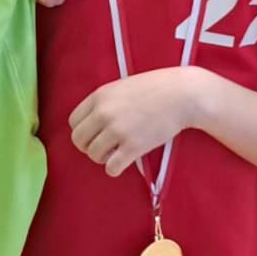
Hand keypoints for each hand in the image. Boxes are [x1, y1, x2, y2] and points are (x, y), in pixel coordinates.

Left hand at [69, 68, 200, 176]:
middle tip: (103, 147)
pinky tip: (123, 162)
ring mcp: (118, 130)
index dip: (83, 130)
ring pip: (93, 155)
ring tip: (115, 153)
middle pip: (78, 140)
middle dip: (88, 146)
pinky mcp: (134, 146)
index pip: (73, 121)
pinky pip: (111, 168)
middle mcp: (104, 113)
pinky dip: (114, 169)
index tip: (94, 133)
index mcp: (99, 96)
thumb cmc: (155, 88)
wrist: (182, 94)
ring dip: (103, 158)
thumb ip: (104, 102)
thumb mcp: (122, 87)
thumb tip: (92, 122)